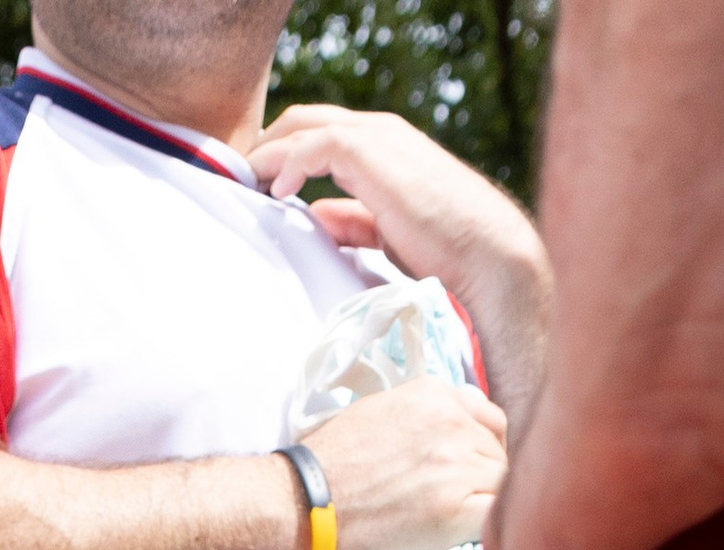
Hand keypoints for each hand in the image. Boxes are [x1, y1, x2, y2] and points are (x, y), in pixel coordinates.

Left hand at [251, 107, 547, 370]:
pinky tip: (277, 193)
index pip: (319, 134)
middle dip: (266, 145)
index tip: (253, 185)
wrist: (486, 255)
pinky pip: (314, 144)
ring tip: (243, 183)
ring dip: (267, 152)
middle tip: (237, 179)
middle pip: (303, 119)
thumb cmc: (444, 252)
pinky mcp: (372, 154)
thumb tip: (313, 219)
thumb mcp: (384, 232)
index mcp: (383, 149)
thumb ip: (350, 220)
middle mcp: (378, 133)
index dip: (281, 154)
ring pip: (303, 126)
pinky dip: (288, 163)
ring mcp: (376, 138)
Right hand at [304, 381, 507, 549]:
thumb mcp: (374, 415)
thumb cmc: (323, 472)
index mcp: (433, 395)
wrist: (296, 511)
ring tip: (451, 529)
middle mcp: (451, 422)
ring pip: (503, 486)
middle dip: (484, 481)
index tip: (464, 475)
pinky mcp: (456, 511)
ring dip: (484, 508)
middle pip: (498, 454)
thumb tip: (446, 434)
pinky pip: (498, 519)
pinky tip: (462, 542)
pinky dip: (488, 532)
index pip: (488, 420)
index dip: (482, 451)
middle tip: (456, 510)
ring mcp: (456, 465)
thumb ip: (419, 417)